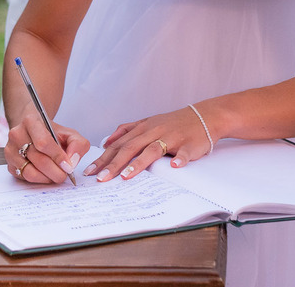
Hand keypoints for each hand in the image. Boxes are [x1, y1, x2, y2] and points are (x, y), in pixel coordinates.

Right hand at [5, 110, 90, 184]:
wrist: (34, 132)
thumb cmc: (52, 134)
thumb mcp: (69, 134)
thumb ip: (78, 145)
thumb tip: (72, 162)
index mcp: (31, 121)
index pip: (43, 143)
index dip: (57, 157)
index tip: (68, 166)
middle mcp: (17, 134)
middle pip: (39, 160)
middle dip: (56, 171)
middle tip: (65, 174)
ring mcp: (10, 150)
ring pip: (30, 172)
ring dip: (47, 178)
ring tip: (56, 175)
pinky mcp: (9, 164)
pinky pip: (24, 178)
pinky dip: (38, 180)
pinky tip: (45, 174)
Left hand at [85, 106, 213, 182]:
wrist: (204, 117)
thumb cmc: (174, 123)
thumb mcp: (148, 122)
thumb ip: (127, 130)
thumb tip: (107, 141)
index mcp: (143, 128)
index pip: (119, 145)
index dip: (104, 158)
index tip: (90, 171)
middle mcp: (154, 131)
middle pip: (130, 148)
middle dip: (114, 164)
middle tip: (101, 179)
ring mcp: (171, 137)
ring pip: (153, 149)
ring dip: (139, 163)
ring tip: (126, 176)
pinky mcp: (188, 144)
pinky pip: (183, 153)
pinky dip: (179, 160)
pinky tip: (174, 167)